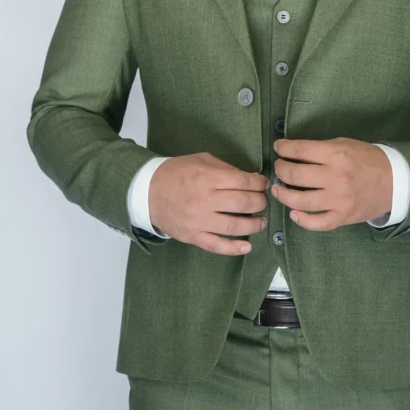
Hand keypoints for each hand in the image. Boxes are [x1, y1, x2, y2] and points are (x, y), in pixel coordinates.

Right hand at [148, 152, 269, 254]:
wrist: (146, 192)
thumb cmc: (176, 173)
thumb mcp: (201, 160)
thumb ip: (225, 169)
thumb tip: (250, 178)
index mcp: (207, 178)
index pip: (243, 181)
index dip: (259, 183)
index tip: (263, 183)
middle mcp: (205, 200)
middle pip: (244, 203)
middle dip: (260, 202)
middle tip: (262, 201)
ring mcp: (199, 221)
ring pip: (235, 226)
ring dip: (254, 224)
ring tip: (260, 221)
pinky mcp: (193, 236)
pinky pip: (217, 245)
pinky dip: (234, 248)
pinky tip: (247, 247)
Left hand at [272, 137, 392, 230]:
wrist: (395, 181)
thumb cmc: (368, 160)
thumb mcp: (345, 144)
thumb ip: (321, 149)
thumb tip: (294, 152)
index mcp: (336, 155)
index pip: (300, 150)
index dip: (283, 148)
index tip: (278, 148)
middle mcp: (335, 177)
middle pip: (295, 175)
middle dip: (280, 170)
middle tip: (279, 168)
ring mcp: (338, 200)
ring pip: (300, 201)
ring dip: (282, 195)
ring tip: (277, 189)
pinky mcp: (342, 217)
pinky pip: (317, 223)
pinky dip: (302, 220)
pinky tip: (294, 213)